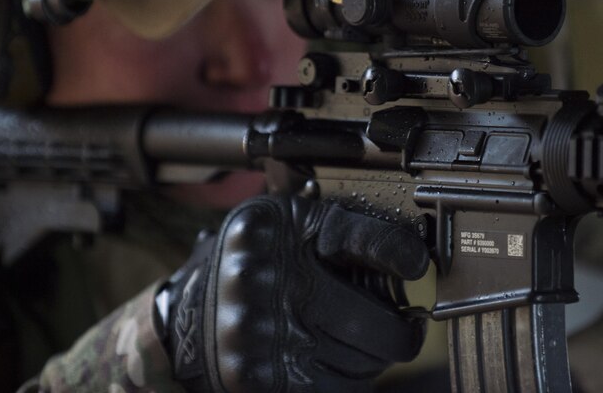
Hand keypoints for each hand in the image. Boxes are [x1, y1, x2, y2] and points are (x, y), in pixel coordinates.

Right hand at [156, 194, 429, 391]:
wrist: (185, 322)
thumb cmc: (251, 266)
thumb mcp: (284, 226)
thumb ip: (338, 228)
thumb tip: (413, 255)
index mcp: (265, 231)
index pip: (355, 236)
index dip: (399, 253)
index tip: (417, 265)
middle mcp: (256, 279)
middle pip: (372, 318)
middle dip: (399, 329)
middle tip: (406, 326)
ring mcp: (256, 336)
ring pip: (362, 362)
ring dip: (375, 358)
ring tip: (364, 343)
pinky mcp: (258, 382)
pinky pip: (339, 390)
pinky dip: (351, 382)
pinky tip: (340, 364)